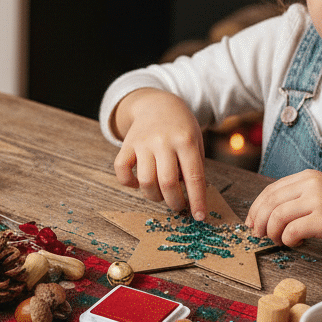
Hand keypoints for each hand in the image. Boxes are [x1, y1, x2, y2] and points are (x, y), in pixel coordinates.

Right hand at [112, 89, 207, 219]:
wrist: (158, 104)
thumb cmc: (180, 128)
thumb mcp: (195, 142)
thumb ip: (193, 167)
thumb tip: (189, 198)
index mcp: (185, 141)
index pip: (194, 177)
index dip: (197, 201)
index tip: (200, 217)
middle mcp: (163, 141)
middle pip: (167, 182)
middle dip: (175, 202)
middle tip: (178, 206)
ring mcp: (142, 143)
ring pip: (145, 181)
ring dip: (154, 196)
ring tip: (160, 195)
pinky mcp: (127, 144)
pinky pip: (121, 170)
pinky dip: (129, 183)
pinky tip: (138, 183)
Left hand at [246, 170, 321, 247]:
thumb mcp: (320, 192)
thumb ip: (297, 197)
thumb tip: (266, 215)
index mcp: (306, 177)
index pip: (270, 191)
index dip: (256, 208)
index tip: (251, 222)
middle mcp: (310, 185)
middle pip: (270, 203)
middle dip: (259, 221)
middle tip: (259, 235)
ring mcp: (318, 201)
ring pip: (277, 216)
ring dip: (272, 232)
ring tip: (278, 240)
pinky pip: (292, 231)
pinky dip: (287, 239)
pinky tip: (295, 242)